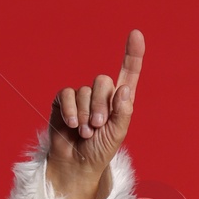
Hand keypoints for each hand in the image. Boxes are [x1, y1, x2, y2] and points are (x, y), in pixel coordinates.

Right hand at [46, 27, 142, 198]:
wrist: (76, 164)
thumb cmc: (99, 151)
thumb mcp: (117, 134)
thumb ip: (123, 112)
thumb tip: (123, 89)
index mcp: (119, 101)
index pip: (128, 73)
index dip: (132, 54)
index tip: (136, 34)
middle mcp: (101, 95)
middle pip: (103, 81)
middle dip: (101, 105)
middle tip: (97, 127)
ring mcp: (81, 98)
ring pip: (85, 91)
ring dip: (85, 114)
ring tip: (85, 133)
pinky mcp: (63, 102)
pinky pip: (67, 95)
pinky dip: (70, 110)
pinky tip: (71, 125)